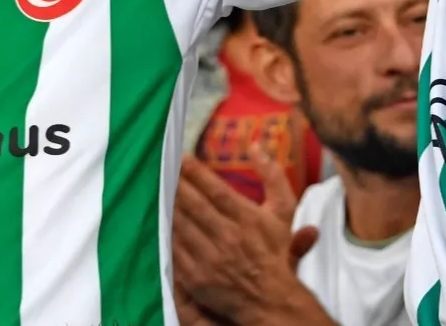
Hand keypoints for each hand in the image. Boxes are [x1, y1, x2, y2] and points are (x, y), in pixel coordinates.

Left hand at [173, 150, 319, 320]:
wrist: (271, 298)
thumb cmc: (276, 250)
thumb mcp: (283, 210)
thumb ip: (272, 175)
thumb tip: (255, 146)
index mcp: (247, 219)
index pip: (215, 190)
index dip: (196, 172)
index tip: (181, 158)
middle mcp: (228, 237)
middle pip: (195, 205)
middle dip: (178, 184)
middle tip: (165, 168)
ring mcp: (210, 259)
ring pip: (183, 225)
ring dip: (170, 205)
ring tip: (161, 188)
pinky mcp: (197, 277)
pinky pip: (177, 250)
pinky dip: (169, 232)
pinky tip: (164, 219)